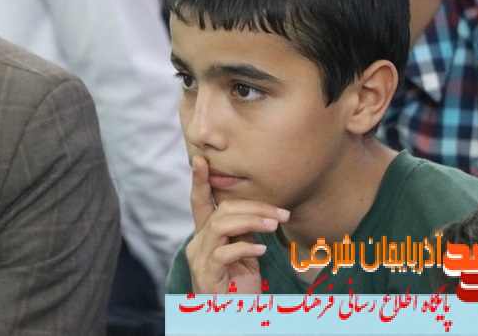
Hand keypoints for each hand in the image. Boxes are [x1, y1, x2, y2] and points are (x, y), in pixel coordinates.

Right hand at [186, 156, 289, 292]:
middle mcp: (197, 244)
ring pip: (220, 225)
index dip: (199, 180)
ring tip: (274, 226)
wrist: (230, 317)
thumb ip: (243, 233)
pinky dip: (245, 247)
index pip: (200, 202)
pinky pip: (224, 253)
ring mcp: (199, 259)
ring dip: (251, 221)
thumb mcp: (244, 254)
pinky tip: (262, 249)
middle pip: (220, 210)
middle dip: (252, 206)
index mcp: (204, 236)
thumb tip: (260, 214)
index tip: (201, 159)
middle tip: (280, 213)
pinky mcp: (207, 275)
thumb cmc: (239, 287)